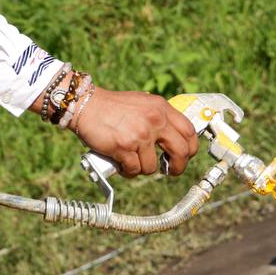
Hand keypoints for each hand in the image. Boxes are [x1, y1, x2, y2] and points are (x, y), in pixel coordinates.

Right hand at [72, 87, 198, 177]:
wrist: (85, 105)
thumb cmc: (111, 106)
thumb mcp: (141, 103)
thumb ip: (158, 116)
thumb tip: (172, 137)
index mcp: (161, 107)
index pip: (189, 131)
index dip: (191, 148)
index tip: (185, 156)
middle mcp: (154, 120)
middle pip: (182, 152)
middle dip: (177, 167)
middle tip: (170, 170)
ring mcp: (140, 134)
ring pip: (152, 166)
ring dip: (142, 168)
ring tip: (131, 161)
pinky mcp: (124, 147)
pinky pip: (134, 170)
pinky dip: (127, 171)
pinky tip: (121, 164)